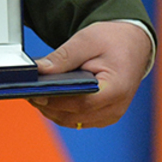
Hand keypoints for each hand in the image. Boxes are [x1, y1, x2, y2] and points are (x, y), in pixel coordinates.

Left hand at [28, 21, 153, 129]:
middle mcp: (115, 108)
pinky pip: (78, 120)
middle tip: (28, 92)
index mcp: (117, 89)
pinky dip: (62, 111)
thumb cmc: (113, 40)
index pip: (82, 103)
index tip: (35, 93)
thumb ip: (63, 57)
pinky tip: (49, 98)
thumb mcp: (87, 41)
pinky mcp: (104, 116)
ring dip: (53, 111)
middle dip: (49, 106)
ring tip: (35, 94)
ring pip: (73, 121)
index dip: (56, 100)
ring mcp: (110, 115)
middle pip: (74, 116)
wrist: (132, 44)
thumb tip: (39, 70)